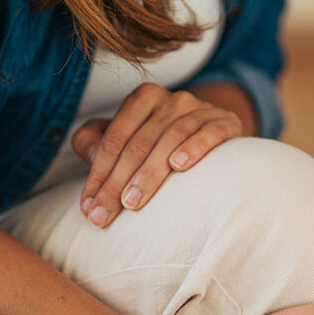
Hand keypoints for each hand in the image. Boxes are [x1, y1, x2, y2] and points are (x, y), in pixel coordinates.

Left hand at [71, 82, 243, 227]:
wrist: (215, 136)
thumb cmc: (163, 144)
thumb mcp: (127, 140)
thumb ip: (98, 143)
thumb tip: (91, 155)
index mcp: (143, 99)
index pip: (115, 138)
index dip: (98, 174)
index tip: (88, 208)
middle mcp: (171, 99)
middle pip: (138, 143)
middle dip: (117, 183)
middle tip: (104, 215)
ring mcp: (200, 108)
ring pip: (170, 139)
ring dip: (148, 174)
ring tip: (132, 203)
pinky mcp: (225, 122)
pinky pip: (209, 132)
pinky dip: (194, 147)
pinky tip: (179, 166)